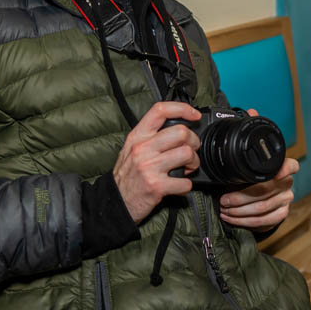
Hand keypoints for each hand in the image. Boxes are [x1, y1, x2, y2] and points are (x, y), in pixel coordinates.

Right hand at [113, 102, 201, 223]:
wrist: (115, 201)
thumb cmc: (127, 175)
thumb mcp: (132, 148)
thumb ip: (151, 136)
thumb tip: (179, 128)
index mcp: (138, 136)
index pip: (161, 110)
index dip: (182, 108)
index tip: (194, 115)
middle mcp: (143, 148)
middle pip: (181, 132)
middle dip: (194, 142)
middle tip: (191, 151)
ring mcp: (149, 167)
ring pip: (187, 154)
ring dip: (194, 163)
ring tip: (187, 168)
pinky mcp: (156, 186)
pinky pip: (185, 182)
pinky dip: (187, 185)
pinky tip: (179, 185)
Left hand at [218, 108, 297, 232]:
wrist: (257, 198)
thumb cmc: (252, 174)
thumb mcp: (249, 154)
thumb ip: (251, 133)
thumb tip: (252, 110)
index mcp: (282, 166)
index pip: (290, 165)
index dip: (284, 169)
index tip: (277, 173)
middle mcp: (286, 183)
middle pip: (267, 191)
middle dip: (241, 197)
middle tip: (222, 198)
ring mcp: (285, 200)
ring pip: (263, 207)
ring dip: (240, 210)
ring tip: (223, 208)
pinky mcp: (281, 215)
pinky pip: (264, 221)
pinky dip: (245, 221)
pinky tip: (231, 218)